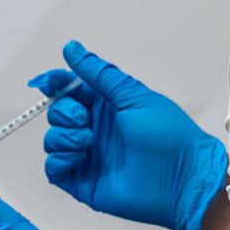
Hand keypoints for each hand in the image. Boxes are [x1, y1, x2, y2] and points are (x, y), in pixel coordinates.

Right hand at [29, 41, 227, 229]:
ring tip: (87, 141)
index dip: (54, 83)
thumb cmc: (169, 136)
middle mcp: (94, 129)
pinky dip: (59, 160)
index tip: (47, 82)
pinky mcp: (82, 181)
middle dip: (63, 112)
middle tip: (83, 118)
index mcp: (106, 106)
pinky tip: (77, 156)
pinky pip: (53, 168)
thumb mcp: (132, 96)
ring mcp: (87, 156)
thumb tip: (73, 48)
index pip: (69, 89)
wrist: (182, 178)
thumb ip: (98, 73)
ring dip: (63, 136)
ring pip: (52, 139)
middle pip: (57, 113)